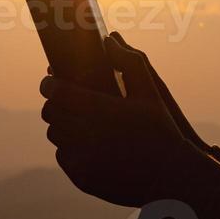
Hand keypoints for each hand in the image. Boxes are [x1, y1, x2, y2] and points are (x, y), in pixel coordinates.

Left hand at [41, 35, 219, 206]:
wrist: (170, 178)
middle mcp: (86, 135)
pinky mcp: (81, 177)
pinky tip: (81, 141)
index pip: (57, 91)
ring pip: (55, 134)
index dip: (49, 83)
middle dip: (54, 103)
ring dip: (60, 124)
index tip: (51, 80)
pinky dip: (68, 147)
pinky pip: (63, 156)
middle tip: (63, 99)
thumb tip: (109, 40)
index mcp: (101, 110)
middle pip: (52, 113)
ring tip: (73, 119)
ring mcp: (82, 158)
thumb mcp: (152, 93)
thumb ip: (131, 62)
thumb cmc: (162, 131)